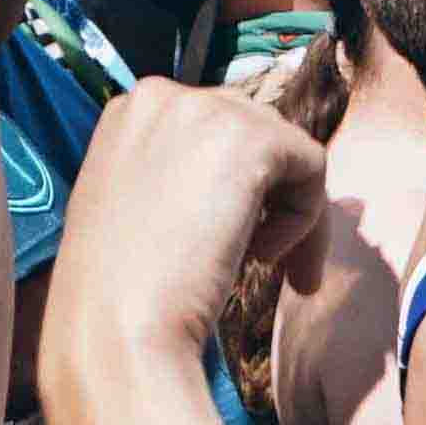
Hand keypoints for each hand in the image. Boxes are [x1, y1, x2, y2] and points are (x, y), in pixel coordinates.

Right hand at [48, 80, 328, 359]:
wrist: (114, 328)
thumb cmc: (115, 295)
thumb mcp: (130, 212)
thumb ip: (173, 180)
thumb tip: (233, 185)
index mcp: (129, 113)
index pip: (211, 130)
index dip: (234, 188)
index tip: (233, 242)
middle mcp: (162, 96)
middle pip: (254, 133)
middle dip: (270, 199)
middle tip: (270, 266)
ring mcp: (205, 109)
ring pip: (287, 151)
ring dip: (289, 216)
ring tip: (267, 270)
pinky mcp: (251, 137)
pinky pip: (311, 167)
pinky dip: (305, 221)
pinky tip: (261, 258)